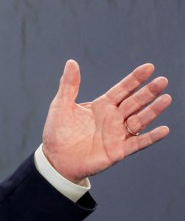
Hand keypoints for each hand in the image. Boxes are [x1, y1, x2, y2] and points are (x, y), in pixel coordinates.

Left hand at [42, 60, 170, 183]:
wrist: (55, 159)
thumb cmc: (57, 132)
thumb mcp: (61, 106)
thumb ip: (69, 85)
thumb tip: (71, 62)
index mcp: (102, 105)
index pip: (122, 89)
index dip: (135, 79)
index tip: (149, 67)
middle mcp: (113, 118)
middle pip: (135, 102)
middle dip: (148, 92)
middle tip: (162, 81)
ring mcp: (117, 134)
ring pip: (140, 120)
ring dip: (153, 110)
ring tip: (166, 99)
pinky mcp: (118, 151)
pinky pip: (138, 143)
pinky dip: (151, 137)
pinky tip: (164, 130)